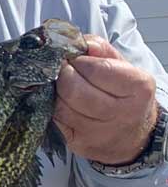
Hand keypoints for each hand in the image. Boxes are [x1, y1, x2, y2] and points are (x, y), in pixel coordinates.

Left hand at [54, 35, 158, 164]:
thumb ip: (99, 49)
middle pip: (73, 90)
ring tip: (57, 85)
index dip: (78, 60)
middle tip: (60, 69)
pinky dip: (49, 108)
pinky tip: (55, 101)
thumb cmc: (122, 93)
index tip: (73, 57)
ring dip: (53, 92)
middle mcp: (122, 113)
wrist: (132, 135)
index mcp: (137, 88)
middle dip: (61, 75)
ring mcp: (99, 132)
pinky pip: (53, 121)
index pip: (96, 69)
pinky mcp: (79, 144)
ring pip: (60, 106)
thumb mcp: (121, 66)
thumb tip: (75, 42)